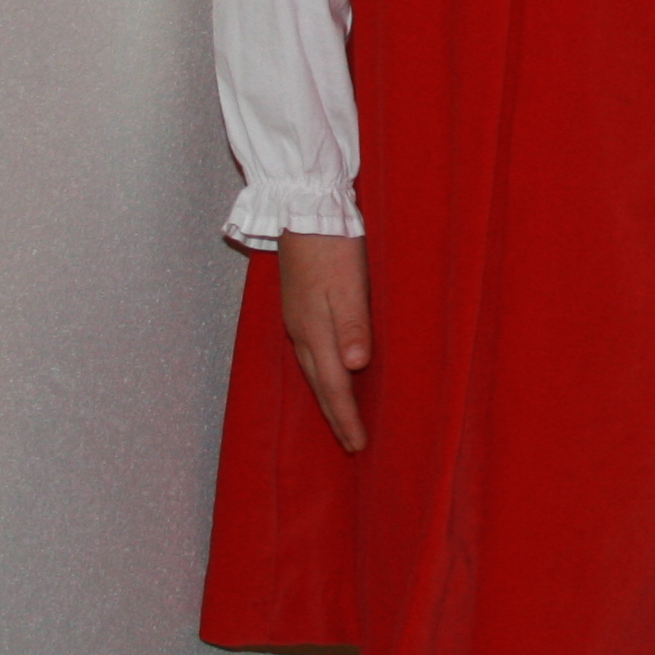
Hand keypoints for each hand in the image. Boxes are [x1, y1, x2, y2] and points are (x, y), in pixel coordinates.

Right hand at [276, 232, 370, 453]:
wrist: (303, 208)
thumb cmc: (332, 245)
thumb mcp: (350, 284)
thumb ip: (354, 326)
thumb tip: (355, 368)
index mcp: (315, 330)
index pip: (334, 386)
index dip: (347, 417)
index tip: (359, 445)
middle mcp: (301, 331)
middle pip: (320, 385)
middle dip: (335, 416)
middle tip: (351, 443)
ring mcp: (296, 319)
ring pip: (312, 370)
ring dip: (328, 397)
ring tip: (341, 416)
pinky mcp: (298, 306)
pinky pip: (310, 352)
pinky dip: (321, 372)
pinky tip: (328, 371)